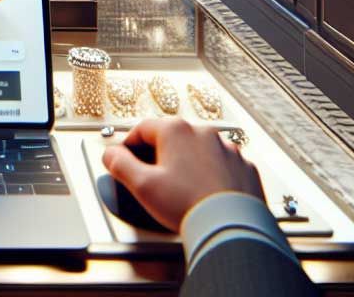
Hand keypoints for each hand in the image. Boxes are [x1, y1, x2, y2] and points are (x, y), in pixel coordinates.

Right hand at [101, 117, 264, 233]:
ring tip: (180, 190)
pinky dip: (210, 175)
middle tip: (152, 178)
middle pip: (171, 138)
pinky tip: (203, 193)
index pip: (142, 128)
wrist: (231, 226)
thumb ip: (120, 164)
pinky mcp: (242, 166)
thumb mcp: (142, 186)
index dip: (129, 144)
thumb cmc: (189, 205)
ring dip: (186, 164)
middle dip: (158, 156)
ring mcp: (226, 149)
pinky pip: (220, 165)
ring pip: (197, 151)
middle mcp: (203, 133)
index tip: (124, 157)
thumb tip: (111, 154)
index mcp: (176, 131)